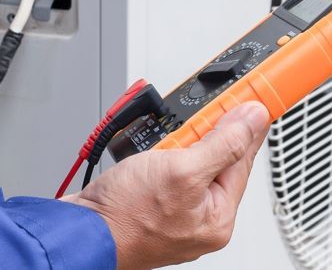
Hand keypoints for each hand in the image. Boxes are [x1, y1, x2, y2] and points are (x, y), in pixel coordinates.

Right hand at [61, 102, 270, 269]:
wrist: (79, 231)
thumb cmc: (124, 216)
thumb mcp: (182, 170)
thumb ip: (223, 143)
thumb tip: (252, 120)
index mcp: (218, 217)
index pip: (243, 159)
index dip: (245, 125)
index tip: (251, 100)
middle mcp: (200, 219)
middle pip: (216, 159)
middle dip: (201, 136)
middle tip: (186, 127)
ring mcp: (175, 213)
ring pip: (188, 162)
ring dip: (175, 145)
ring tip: (157, 151)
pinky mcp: (152, 205)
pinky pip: (166, 171)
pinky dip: (158, 156)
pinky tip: (147, 155)